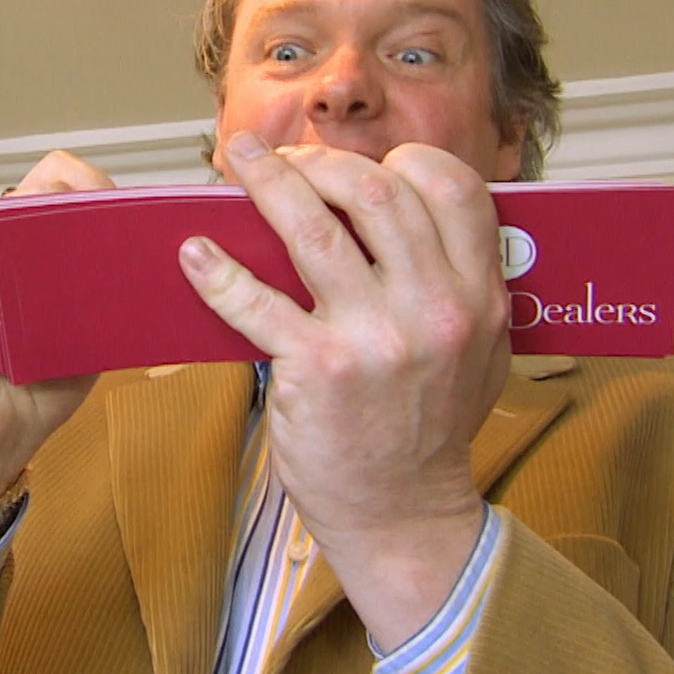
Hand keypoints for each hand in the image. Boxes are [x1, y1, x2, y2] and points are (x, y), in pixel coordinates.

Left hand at [178, 133, 510, 648]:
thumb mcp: (478, 350)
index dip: (403, 161)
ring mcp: (376, 337)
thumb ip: (460, 281)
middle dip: (321, 161)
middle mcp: (435, 307)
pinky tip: (195, 254)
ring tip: (239, 162)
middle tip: (285, 159)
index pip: (452, 187)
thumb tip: (415, 213)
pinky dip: (218, 272)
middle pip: (375, 191)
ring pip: (314, 229)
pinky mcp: (319, 369)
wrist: (406, 514)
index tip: (365, 164)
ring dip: (268, 184)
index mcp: (478, 293)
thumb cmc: (430, 431)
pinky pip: (257, 302)